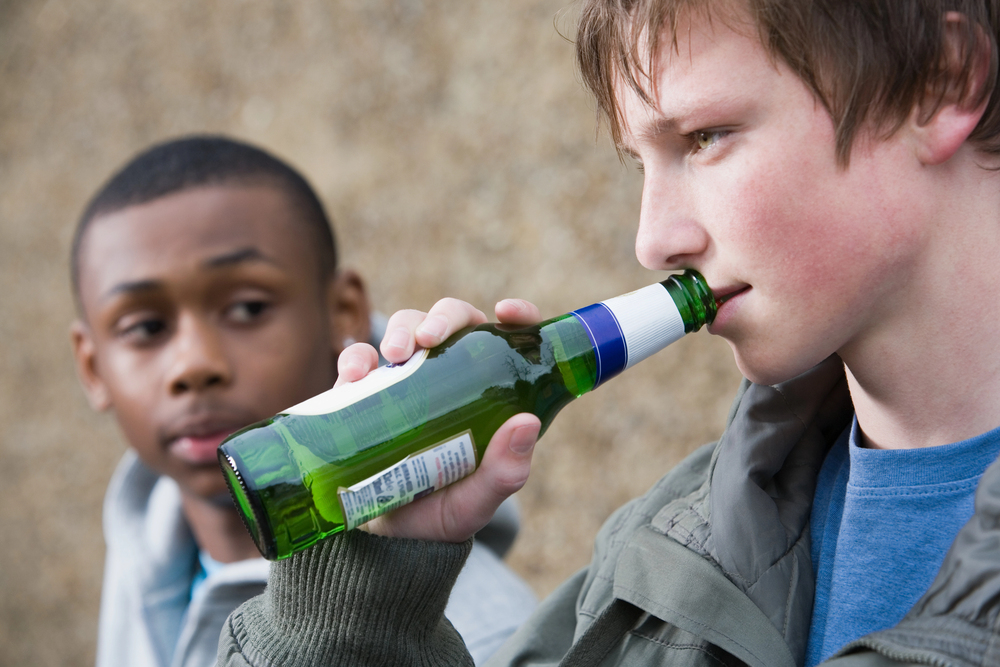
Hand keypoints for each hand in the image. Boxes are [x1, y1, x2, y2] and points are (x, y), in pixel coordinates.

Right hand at [334, 297, 542, 542]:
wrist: (386, 540)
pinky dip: (356, 357)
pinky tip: (355, 374)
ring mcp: (406, 379)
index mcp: (490, 392)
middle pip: (452, 322)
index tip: (505, 312)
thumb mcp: (478, 501)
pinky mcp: (368, 391)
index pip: (510, 341)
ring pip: (406, 328)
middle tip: (429, 338)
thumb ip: (505, 472)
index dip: (516, 316)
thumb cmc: (443, 513)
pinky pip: (360, 360)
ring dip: (400, 329)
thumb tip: (527, 424)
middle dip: (440, 318)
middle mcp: (450, 376)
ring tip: (394, 355)